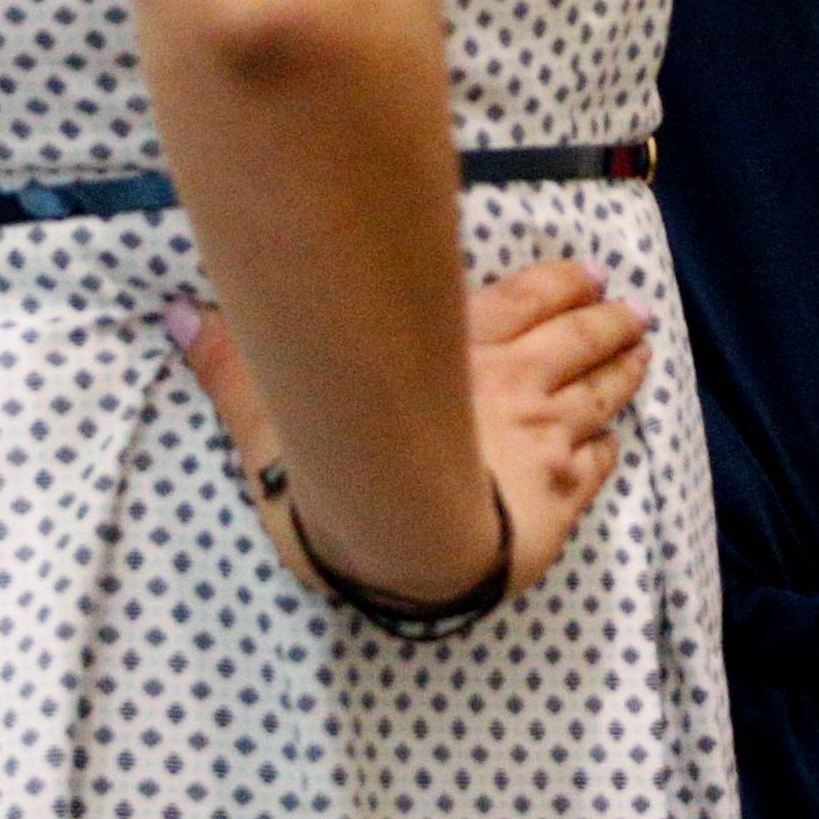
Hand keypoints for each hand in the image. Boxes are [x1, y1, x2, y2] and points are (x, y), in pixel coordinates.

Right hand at [169, 256, 654, 607]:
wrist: (403, 541)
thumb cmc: (341, 470)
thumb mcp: (273, 411)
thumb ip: (232, 362)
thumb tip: (176, 315)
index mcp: (459, 346)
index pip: (528, 297)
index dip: (563, 285)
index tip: (586, 277)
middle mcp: (516, 381)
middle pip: (580, 339)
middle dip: (610, 322)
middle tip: (632, 312)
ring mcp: (546, 439)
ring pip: (602, 393)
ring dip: (626, 370)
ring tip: (642, 352)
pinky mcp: (562, 498)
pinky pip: (600, 462)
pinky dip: (611, 446)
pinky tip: (614, 443)